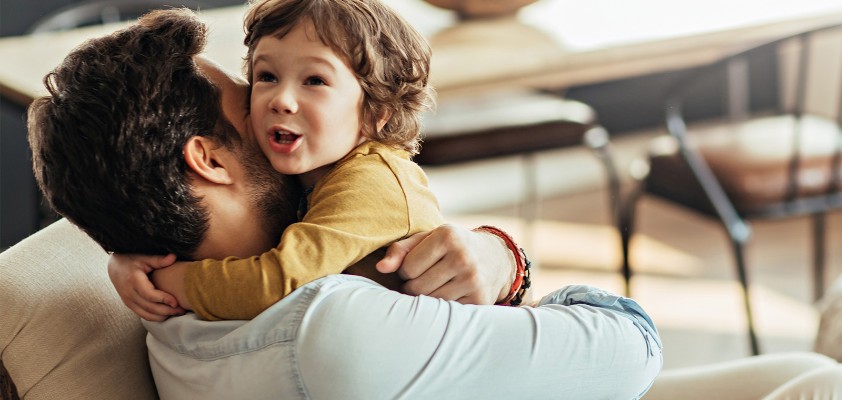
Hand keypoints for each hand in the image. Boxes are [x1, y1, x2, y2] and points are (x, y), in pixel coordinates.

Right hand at [107, 253, 184, 320]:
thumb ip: (158, 260)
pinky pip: (143, 315)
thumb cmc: (131, 260)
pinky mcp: (129, 305)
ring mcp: (128, 301)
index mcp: (133, 281)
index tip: (176, 302)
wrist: (115, 267)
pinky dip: (156, 317)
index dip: (163, 299)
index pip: (149, 295)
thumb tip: (173, 257)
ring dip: (163, 316)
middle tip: (182, 310)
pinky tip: (167, 314)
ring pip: (146, 315)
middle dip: (167, 311)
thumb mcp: (144, 257)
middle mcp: (129, 293)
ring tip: (177, 313)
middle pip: (149, 307)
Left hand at [376, 224, 514, 304]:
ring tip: (434, 286)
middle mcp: (462, 257)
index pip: (407, 268)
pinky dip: (441, 308)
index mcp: (447, 236)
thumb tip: (380, 268)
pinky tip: (448, 294)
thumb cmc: (451, 247)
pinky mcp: (479, 299)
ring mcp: (472, 279)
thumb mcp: (427, 240)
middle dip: (413, 287)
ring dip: (425, 299)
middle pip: (416, 288)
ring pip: (430, 302)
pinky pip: (446, 312)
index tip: (416, 266)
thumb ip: (400, 250)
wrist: (495, 258)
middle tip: (423, 279)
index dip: (406, 270)